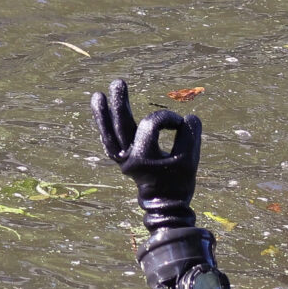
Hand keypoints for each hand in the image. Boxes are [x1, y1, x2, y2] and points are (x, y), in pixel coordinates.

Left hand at [93, 78, 201, 207]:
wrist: (165, 206)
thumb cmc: (179, 183)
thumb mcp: (190, 160)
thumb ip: (191, 137)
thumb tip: (189, 117)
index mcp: (143, 158)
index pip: (153, 124)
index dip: (170, 119)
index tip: (182, 125)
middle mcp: (128, 158)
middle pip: (121, 125)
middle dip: (119, 103)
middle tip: (118, 82)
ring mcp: (122, 159)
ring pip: (109, 133)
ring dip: (102, 114)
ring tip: (97, 95)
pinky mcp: (120, 160)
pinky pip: (109, 141)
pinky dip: (105, 127)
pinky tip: (100, 111)